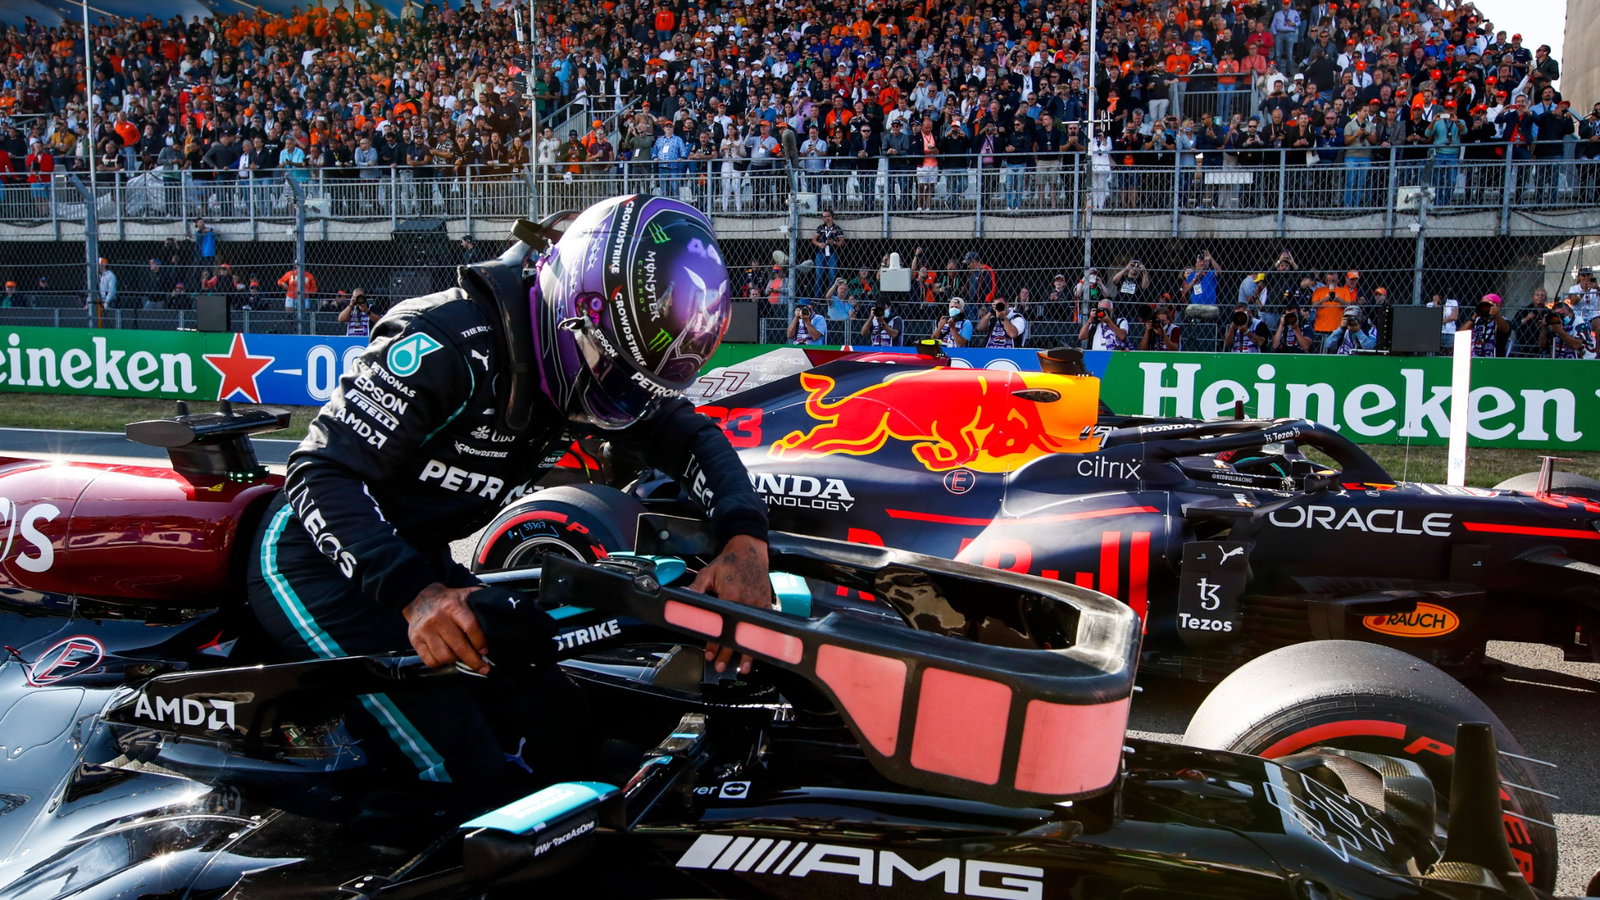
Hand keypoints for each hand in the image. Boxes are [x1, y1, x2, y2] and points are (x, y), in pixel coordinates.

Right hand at [403, 582, 488, 672]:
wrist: (418, 597)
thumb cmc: (446, 600)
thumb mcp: (464, 594)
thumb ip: (480, 601)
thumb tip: (500, 610)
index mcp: (453, 606)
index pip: (471, 628)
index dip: (480, 643)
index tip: (485, 651)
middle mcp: (438, 618)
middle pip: (459, 647)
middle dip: (473, 661)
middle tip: (483, 668)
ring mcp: (425, 630)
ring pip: (445, 656)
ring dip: (455, 661)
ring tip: (460, 657)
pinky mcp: (415, 640)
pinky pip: (430, 661)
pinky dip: (440, 663)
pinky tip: (446, 658)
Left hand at [688, 535, 771, 673]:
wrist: (750, 550)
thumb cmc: (730, 562)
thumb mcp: (708, 573)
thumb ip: (696, 589)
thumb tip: (683, 599)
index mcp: (731, 597)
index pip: (721, 627)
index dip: (715, 643)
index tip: (710, 654)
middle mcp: (746, 603)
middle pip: (736, 635)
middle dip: (728, 653)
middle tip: (721, 666)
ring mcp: (758, 605)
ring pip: (752, 634)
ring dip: (748, 652)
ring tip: (744, 667)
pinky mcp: (765, 603)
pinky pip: (762, 626)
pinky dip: (759, 639)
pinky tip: (758, 650)